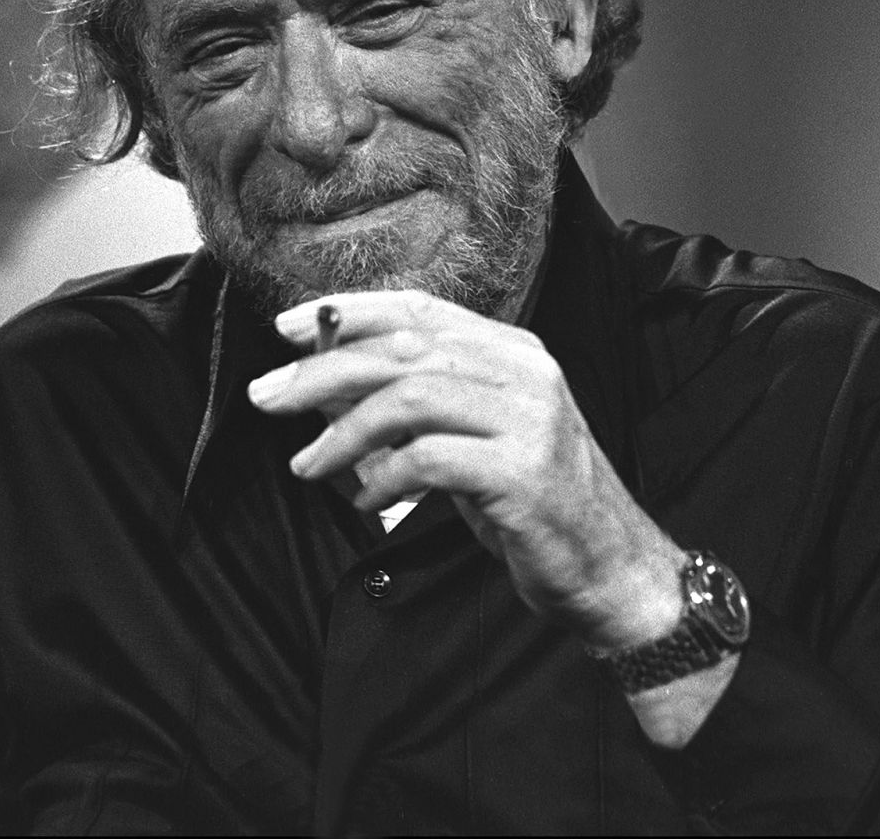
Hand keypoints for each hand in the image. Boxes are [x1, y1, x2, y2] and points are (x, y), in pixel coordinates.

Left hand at [247, 289, 688, 652]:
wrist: (611, 568)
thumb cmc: (532, 505)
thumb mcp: (468, 441)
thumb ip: (410, 408)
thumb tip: (322, 385)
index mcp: (513, 352)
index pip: (419, 310)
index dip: (347, 313)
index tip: (288, 327)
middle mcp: (525, 373)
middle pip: (402, 350)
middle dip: (323, 370)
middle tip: (268, 396)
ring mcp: (530, 419)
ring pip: (409, 397)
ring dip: (342, 432)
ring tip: (307, 464)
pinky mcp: (524, 473)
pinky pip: (428, 460)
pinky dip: (383, 478)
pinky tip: (365, 501)